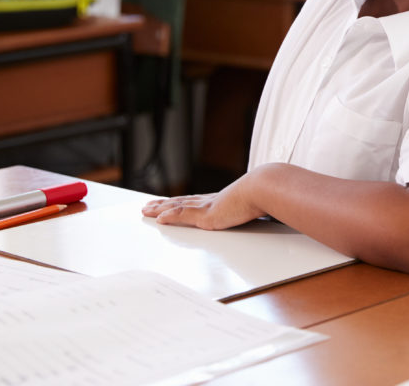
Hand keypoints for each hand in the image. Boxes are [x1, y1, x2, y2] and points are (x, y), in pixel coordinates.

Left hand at [142, 173, 263, 229]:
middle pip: (180, 202)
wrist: (262, 189)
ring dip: (160, 209)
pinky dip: (170, 216)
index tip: (169, 202)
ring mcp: (206, 208)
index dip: (179, 202)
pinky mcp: (206, 215)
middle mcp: (209, 202)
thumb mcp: (252, 205)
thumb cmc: (261, 196)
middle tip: (149, 206)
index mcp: (218, 201)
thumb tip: (261, 210)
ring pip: (176, 207)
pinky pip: (182, 215)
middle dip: (163, 204)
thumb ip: (250, 208)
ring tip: (146, 210)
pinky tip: (159, 218)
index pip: (193, 201)